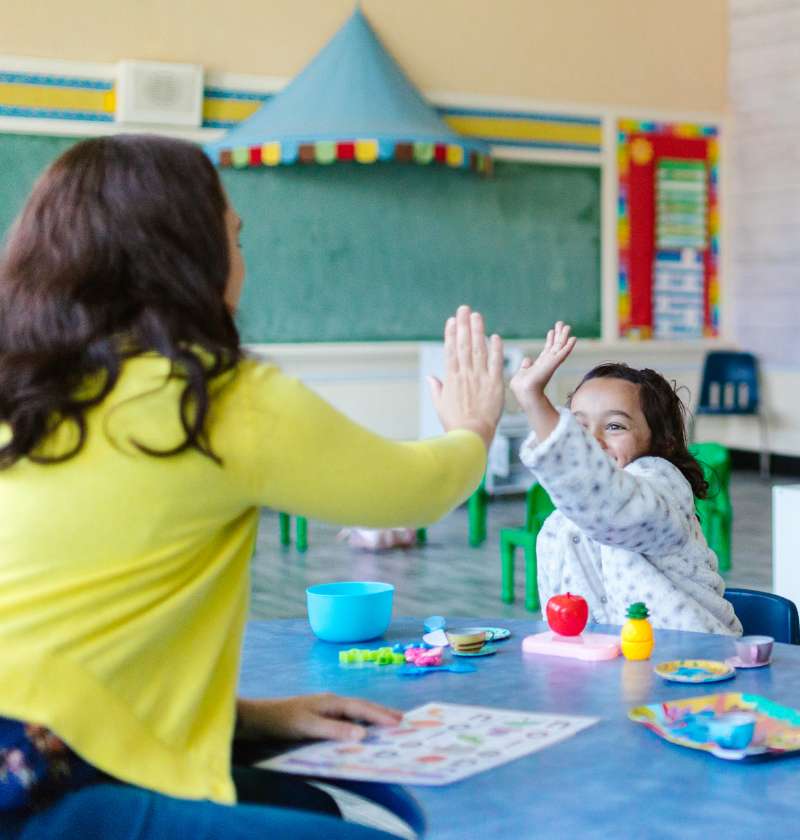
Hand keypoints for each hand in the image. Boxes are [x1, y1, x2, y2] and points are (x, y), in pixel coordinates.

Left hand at [235, 693, 402, 741]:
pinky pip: (347, 718)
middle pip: (362, 707)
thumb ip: (335, 730)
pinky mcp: (320, 715)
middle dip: (382, 713)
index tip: (400, 722)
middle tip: (404, 721)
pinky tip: (363, 729)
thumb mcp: (308, 727)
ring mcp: (326, 707)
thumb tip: (363, 735)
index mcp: (332, 701)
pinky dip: (360, 722)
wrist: (259, 718)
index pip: (362, 708)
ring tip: (389, 723)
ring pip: (356, 711)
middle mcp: (332, 701)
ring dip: (372, 717)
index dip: (381, 715)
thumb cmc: (283, 720)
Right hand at [428, 305, 504, 448]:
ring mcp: (480, 378)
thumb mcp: (440, 405)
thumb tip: (430, 378)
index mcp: (451, 378)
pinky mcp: (495, 384)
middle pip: (464, 345)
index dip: (451, 334)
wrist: (471, 435)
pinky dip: (496, 349)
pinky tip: (495, 336)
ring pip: (479, 349)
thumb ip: (437, 389)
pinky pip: (496, 363)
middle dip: (463, 325)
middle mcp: (465, 374)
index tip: (451, 320)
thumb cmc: (455, 423)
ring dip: (478, 331)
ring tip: (477, 315)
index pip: (450, 350)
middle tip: (464, 308)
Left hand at [510, 321, 575, 411]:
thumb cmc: (521, 386)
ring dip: (564, 337)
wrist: (525, 391)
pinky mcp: (554, 363)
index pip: (547, 350)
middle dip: (559, 335)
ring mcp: (551, 363)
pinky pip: (563, 353)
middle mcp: (547, 363)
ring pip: (560, 347)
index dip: (550, 340)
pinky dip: (568, 346)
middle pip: (555, 346)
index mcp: (540, 365)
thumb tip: (527, 359)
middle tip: (562, 324)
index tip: (551, 331)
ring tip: (567, 326)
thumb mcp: (522, 373)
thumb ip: (526, 366)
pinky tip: (573, 338)